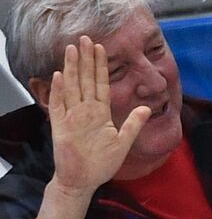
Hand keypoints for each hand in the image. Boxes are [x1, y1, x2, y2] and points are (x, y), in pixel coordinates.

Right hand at [46, 36, 150, 196]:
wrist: (84, 180)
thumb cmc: (101, 163)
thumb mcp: (123, 142)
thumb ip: (134, 124)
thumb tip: (146, 108)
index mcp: (100, 113)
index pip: (101, 84)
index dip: (100, 66)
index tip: (101, 47)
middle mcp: (85, 111)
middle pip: (85, 79)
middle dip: (85, 59)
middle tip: (84, 38)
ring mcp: (72, 117)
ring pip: (71, 87)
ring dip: (71, 68)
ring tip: (71, 49)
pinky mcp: (60, 126)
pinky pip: (58, 105)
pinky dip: (58, 91)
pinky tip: (58, 75)